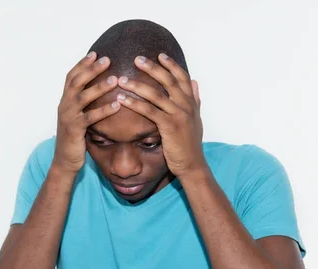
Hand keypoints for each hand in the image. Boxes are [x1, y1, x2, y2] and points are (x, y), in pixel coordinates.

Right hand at [53, 52, 119, 173]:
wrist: (65, 161)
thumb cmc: (75, 139)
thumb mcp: (77, 117)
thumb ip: (83, 104)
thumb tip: (98, 91)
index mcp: (64, 101)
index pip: (71, 77)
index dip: (82, 64)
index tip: (95, 53)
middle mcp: (64, 106)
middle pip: (76, 82)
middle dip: (91, 69)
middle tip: (107, 59)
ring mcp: (68, 117)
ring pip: (83, 97)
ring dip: (99, 86)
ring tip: (115, 79)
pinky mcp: (75, 130)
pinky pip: (90, 117)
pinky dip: (104, 110)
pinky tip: (117, 104)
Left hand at [116, 53, 206, 178]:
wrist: (192, 165)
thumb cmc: (190, 144)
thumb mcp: (196, 119)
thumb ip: (195, 99)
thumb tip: (195, 82)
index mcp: (191, 102)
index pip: (182, 77)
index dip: (171, 65)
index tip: (159, 55)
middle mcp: (186, 105)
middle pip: (168, 80)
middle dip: (152, 68)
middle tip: (136, 59)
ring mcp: (178, 115)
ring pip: (156, 94)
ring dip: (137, 85)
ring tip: (121, 79)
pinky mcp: (168, 126)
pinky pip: (149, 111)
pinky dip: (134, 103)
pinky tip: (122, 99)